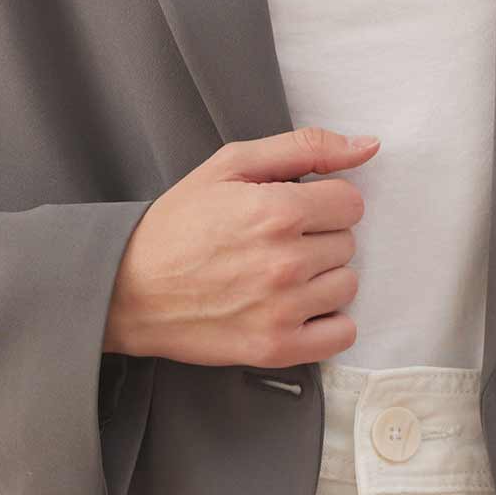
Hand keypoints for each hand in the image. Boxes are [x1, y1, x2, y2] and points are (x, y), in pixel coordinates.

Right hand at [103, 126, 379, 368]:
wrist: (128, 288)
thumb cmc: (177, 224)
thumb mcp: (231, 164)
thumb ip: (304, 148)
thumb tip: (367, 146)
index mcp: (277, 210)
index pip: (351, 202)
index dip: (322, 201)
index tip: (294, 210)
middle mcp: (286, 262)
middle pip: (348, 242)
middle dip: (318, 236)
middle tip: (275, 241)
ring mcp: (283, 309)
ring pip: (347, 284)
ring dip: (322, 277)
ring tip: (280, 274)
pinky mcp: (277, 348)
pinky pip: (342, 334)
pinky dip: (327, 322)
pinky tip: (296, 307)